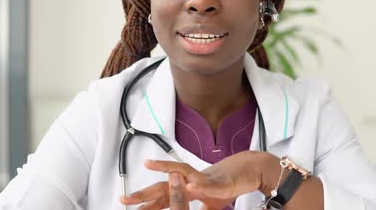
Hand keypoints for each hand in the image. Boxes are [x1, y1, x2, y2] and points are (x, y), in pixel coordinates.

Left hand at [120, 151, 270, 208]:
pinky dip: (197, 184)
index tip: (129, 208)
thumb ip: (200, 205)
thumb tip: (194, 207)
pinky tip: (188, 186)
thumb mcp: (210, 201)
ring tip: (149, 169)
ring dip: (165, 173)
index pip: (163, 197)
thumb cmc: (229, 183)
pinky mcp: (219, 183)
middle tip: (124, 199)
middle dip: (144, 193)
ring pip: (181, 174)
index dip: (146, 203)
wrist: (250, 169)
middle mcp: (191, 181)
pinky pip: (206, 184)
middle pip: (164, 186)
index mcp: (188, 188)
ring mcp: (204, 179)